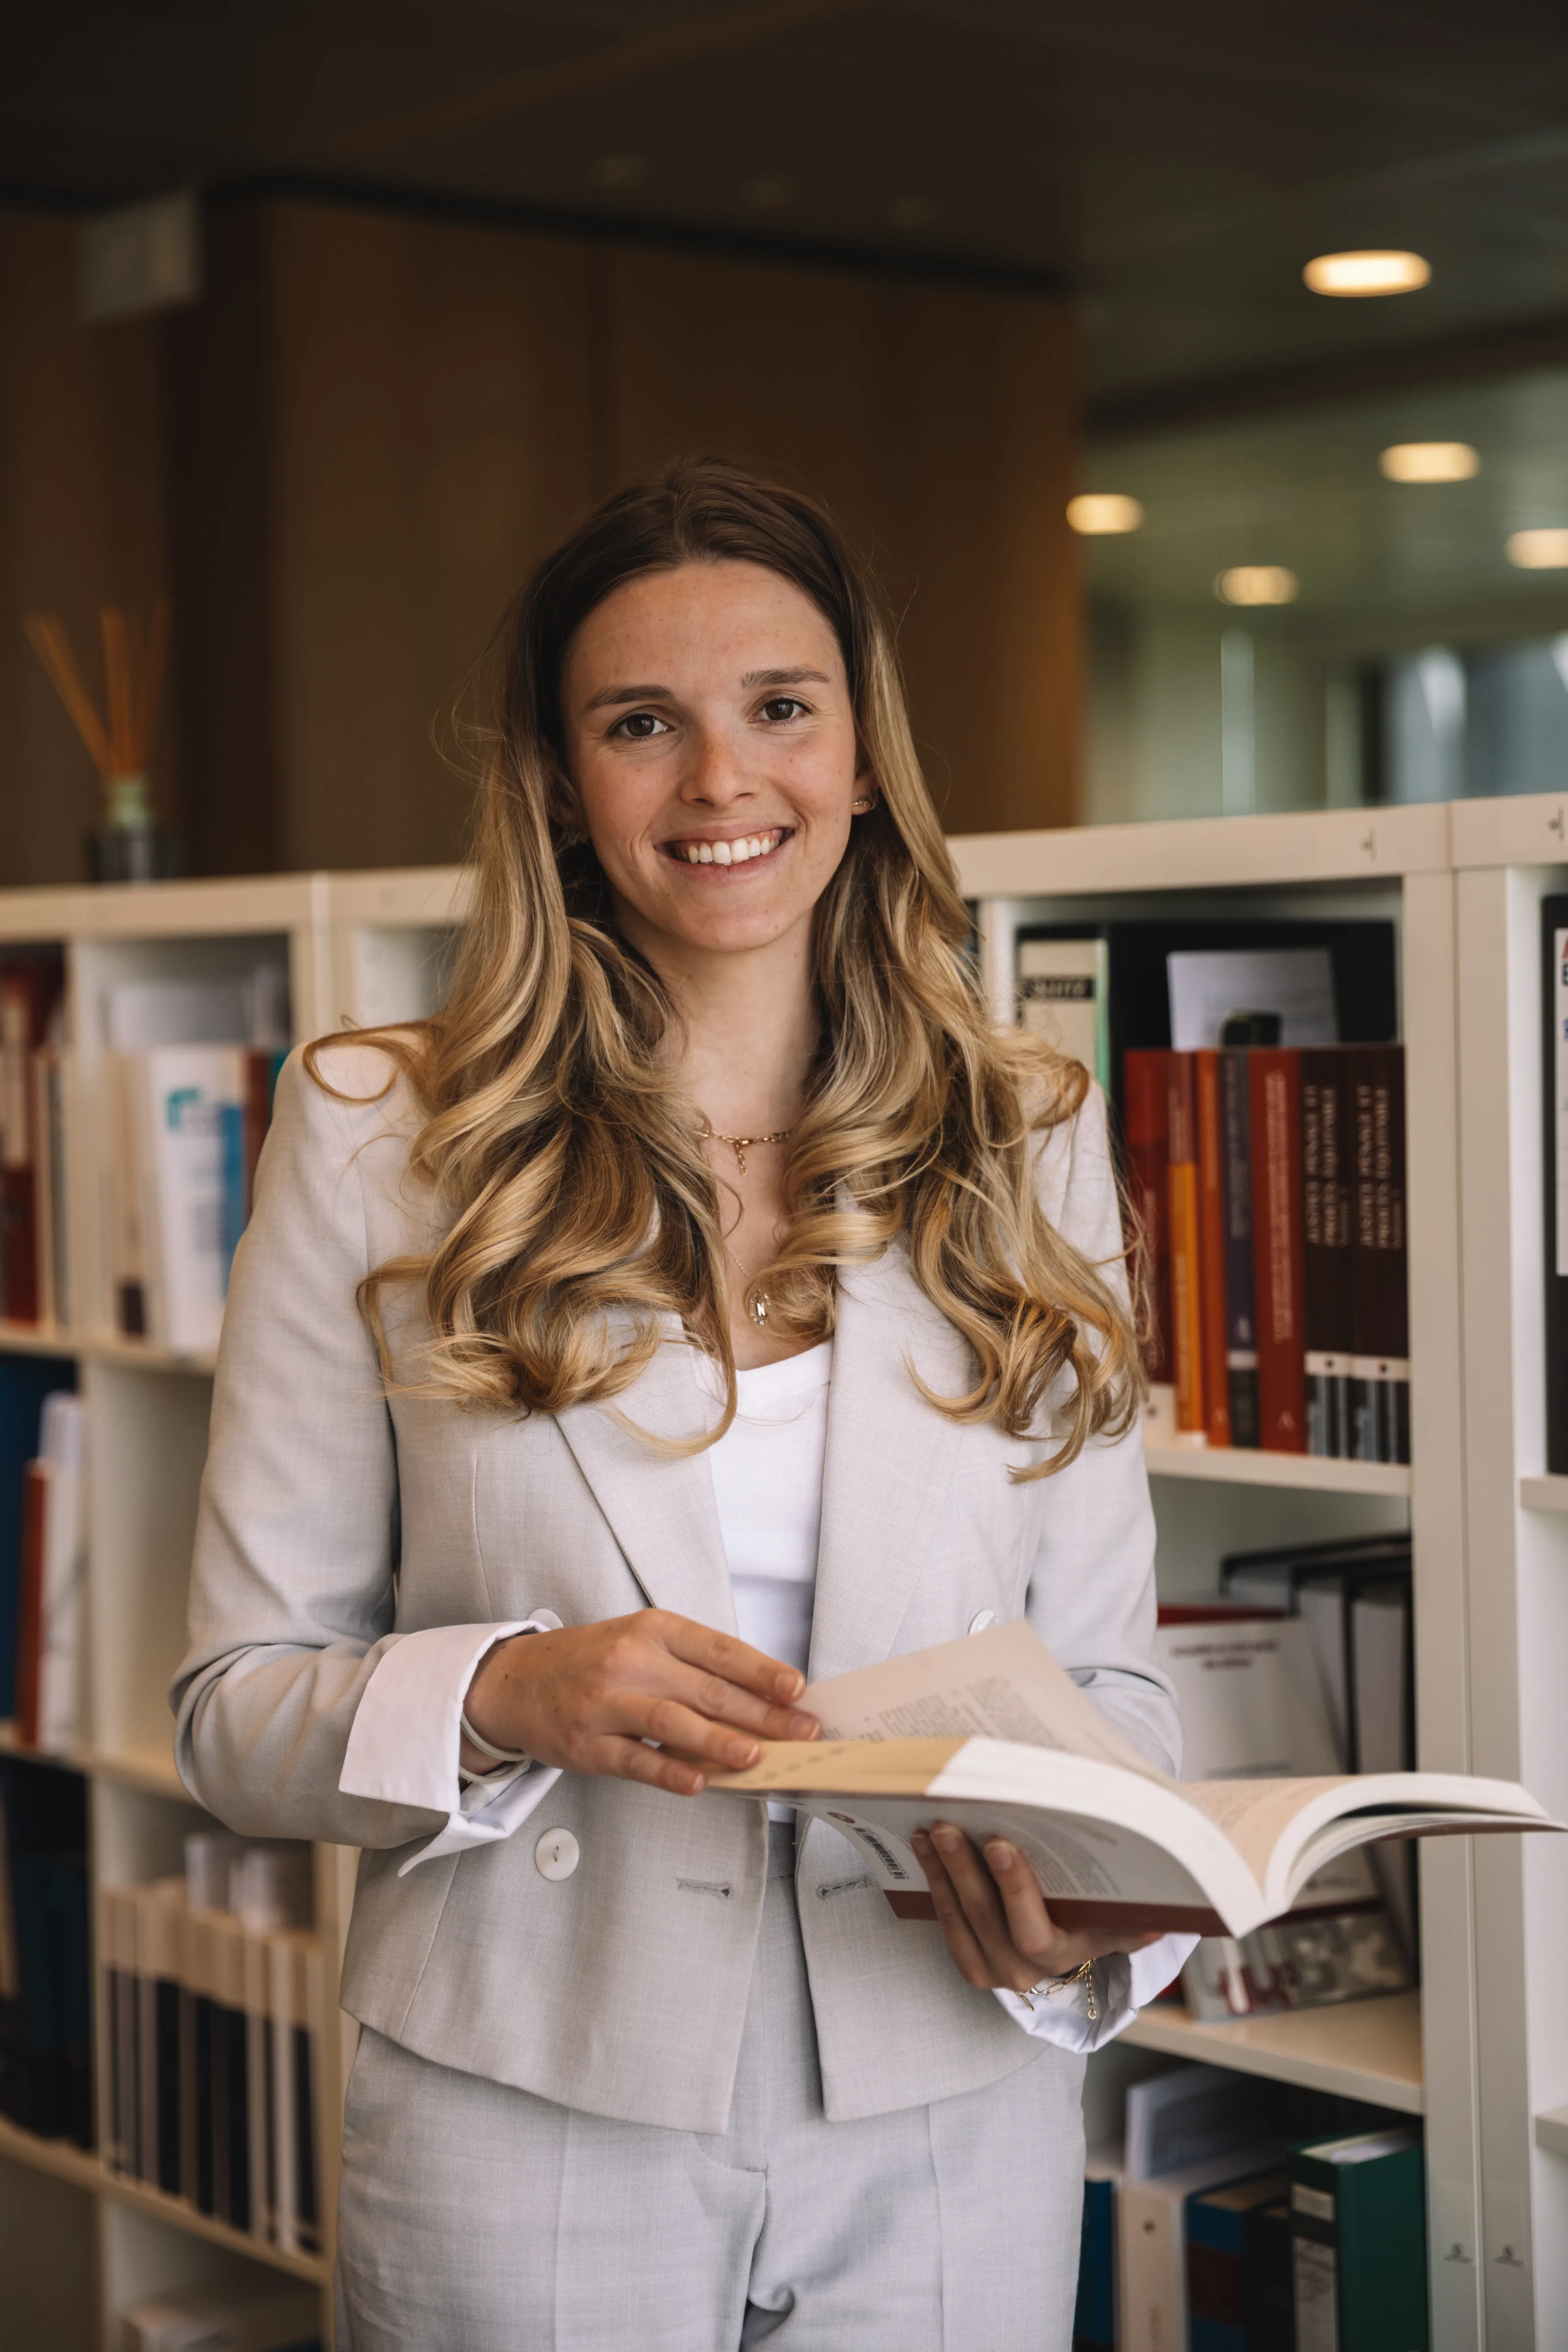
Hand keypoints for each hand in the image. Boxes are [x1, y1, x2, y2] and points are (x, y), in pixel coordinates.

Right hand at [462, 1609, 819, 1795]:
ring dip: (719, 1740)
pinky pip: (635, 1759)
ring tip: (756, 1756)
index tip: (798, 1689)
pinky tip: (699, 1782)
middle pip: (706, 1688)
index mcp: (652, 1629)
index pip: (719, 1649)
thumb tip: (761, 1701)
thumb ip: (693, 1666)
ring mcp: (605, 1703)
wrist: (516, 1680)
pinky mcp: (586, 1743)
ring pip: (672, 1721)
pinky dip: (670, 1772)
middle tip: (801, 1733)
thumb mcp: (641, 1643)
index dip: (762, 1670)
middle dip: (761, 1714)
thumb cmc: (593, 1662)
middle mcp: (630, 1661)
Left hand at [911, 1823, 1164, 1998]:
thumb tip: (1160, 1917)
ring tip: (929, 1829)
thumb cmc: (1105, 1905)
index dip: (1015, 1888)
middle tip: (950, 1824)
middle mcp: (1031, 1970)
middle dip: (966, 1869)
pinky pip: (947, 1925)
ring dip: (941, 1873)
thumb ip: (1136, 1914)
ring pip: (961, 1921)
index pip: (1035, 1928)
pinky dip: (934, 1884)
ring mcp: (998, 1970)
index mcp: (1072, 1950)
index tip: (999, 1845)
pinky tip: (923, 1847)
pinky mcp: (974, 1963)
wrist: (1080, 1936)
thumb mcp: (1123, 1909)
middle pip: (989, 1920)